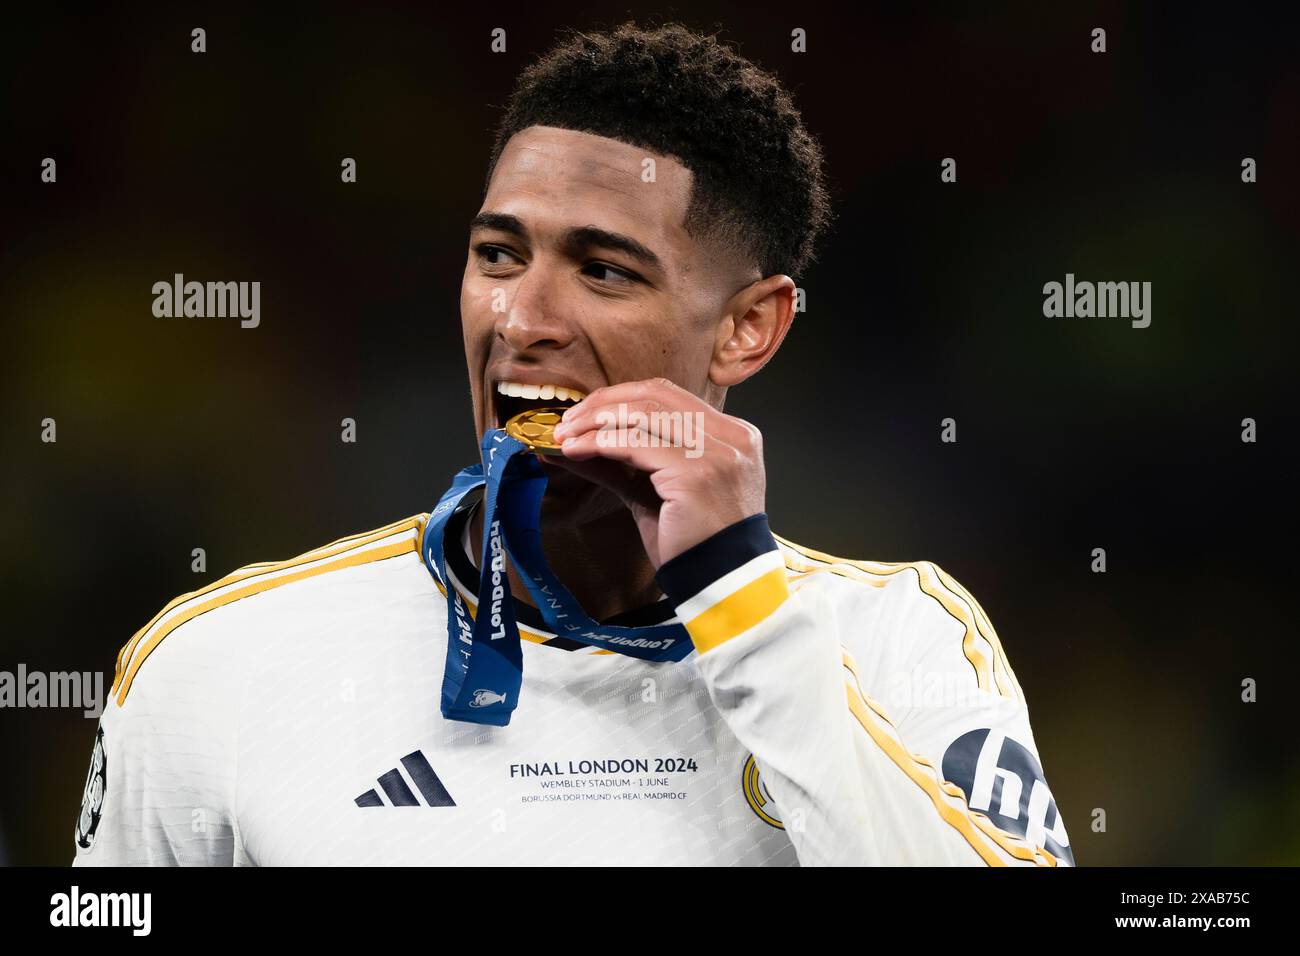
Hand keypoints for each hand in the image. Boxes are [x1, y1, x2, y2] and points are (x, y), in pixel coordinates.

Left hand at [549, 378, 765, 567]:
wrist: (721, 585)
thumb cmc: (694, 543)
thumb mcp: (656, 491)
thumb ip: (624, 462)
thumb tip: (575, 441)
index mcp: (732, 435)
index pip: (669, 396)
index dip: (621, 397)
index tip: (585, 412)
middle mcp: (732, 437)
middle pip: (656, 396)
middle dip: (604, 404)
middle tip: (567, 421)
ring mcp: (718, 453)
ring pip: (644, 415)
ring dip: (596, 422)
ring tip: (566, 436)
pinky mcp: (697, 473)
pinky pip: (638, 445)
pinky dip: (601, 444)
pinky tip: (577, 451)